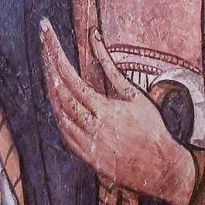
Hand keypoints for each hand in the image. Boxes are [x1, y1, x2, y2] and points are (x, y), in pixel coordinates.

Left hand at [40, 21, 195, 204]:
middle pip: (58, 92)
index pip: (70, 78)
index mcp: (104, 110)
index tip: (48, 36)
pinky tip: (58, 101)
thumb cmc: (152, 128)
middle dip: (48, 63)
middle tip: (42, 40)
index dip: (56, 55)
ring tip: (47, 65)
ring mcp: (86, 145)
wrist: (161, 169)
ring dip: (50, 89)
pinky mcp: (86, 158)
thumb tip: (95, 38)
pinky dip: (59, 115)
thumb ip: (111, 67)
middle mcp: (90, 127)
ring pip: (57, 114)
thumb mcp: (135, 95)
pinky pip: (64, 133)